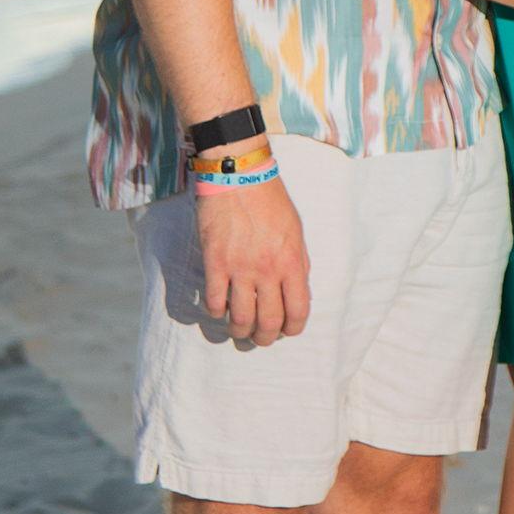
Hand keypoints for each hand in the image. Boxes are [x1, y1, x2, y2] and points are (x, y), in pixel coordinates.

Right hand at [197, 175, 310, 341]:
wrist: (239, 175)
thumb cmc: (270, 200)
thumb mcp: (296, 231)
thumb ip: (298, 262)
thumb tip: (298, 290)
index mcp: (292, 262)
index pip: (298, 311)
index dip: (292, 329)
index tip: (285, 331)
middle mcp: (268, 270)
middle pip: (268, 321)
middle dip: (264, 338)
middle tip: (259, 338)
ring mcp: (240, 267)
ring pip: (241, 318)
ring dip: (239, 331)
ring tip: (238, 329)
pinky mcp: (215, 262)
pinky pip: (215, 300)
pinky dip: (216, 312)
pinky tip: (217, 309)